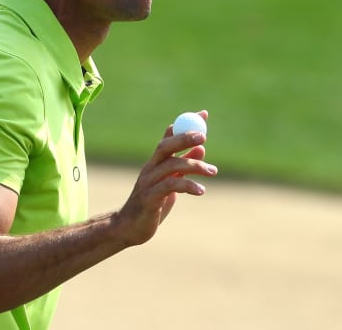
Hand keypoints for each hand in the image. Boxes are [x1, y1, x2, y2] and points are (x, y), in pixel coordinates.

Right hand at [113, 110, 216, 246]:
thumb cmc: (151, 204)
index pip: (169, 137)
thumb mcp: (170, 183)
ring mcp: (148, 182)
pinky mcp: (150, 198)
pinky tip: (201, 191)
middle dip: (185, 138)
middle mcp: (149, 169)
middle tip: (204, 137)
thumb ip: (183, 166)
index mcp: (154, 163)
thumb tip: (201, 149)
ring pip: (172, 165)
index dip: (185, 125)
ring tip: (213, 172)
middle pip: (166, 146)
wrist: (128, 227)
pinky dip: (188, 185)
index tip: (203, 115)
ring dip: (195, 166)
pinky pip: (170, 186)